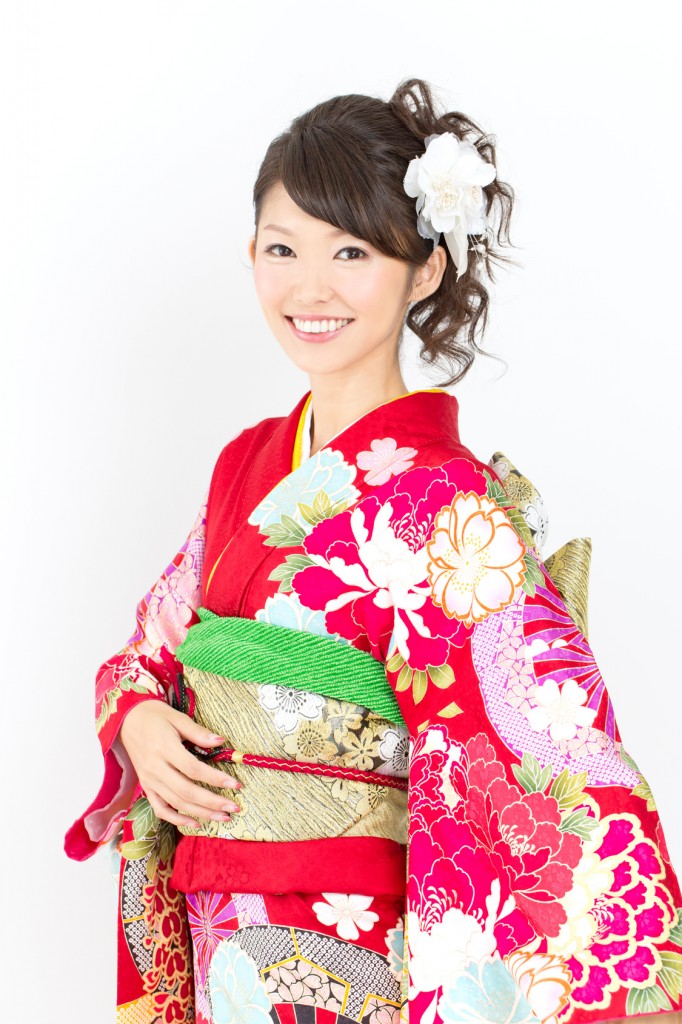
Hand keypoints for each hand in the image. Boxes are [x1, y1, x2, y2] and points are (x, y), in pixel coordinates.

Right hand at [119, 698, 240, 827]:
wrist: (127, 721)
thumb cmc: (155, 716)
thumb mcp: (178, 718)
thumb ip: (198, 732)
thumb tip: (221, 742)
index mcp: (165, 748)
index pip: (193, 769)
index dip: (216, 779)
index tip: (236, 784)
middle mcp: (155, 768)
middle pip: (187, 792)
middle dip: (213, 803)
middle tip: (234, 808)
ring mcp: (149, 781)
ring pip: (177, 803)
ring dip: (202, 814)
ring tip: (223, 817)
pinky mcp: (146, 787)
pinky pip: (160, 809)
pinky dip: (177, 819)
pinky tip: (196, 823)